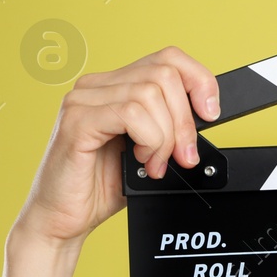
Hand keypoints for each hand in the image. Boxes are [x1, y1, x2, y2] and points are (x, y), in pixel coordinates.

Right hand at [16, 46, 219, 248]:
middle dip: (185, 120)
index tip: (211, 113)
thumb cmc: (102, 186)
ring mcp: (82, 101)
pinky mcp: (76, 121)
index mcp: (115, 86)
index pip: (168, 58)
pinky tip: (142, 160)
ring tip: (155, 163)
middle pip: (164, 75)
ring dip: (166, 137)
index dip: (199, 81)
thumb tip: (206, 113)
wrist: (64, 218)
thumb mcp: (151, 149)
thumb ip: (171, 124)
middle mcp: (96, 87)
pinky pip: (131, 114)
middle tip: (183, 155)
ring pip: (150, 94)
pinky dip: (150, 140)